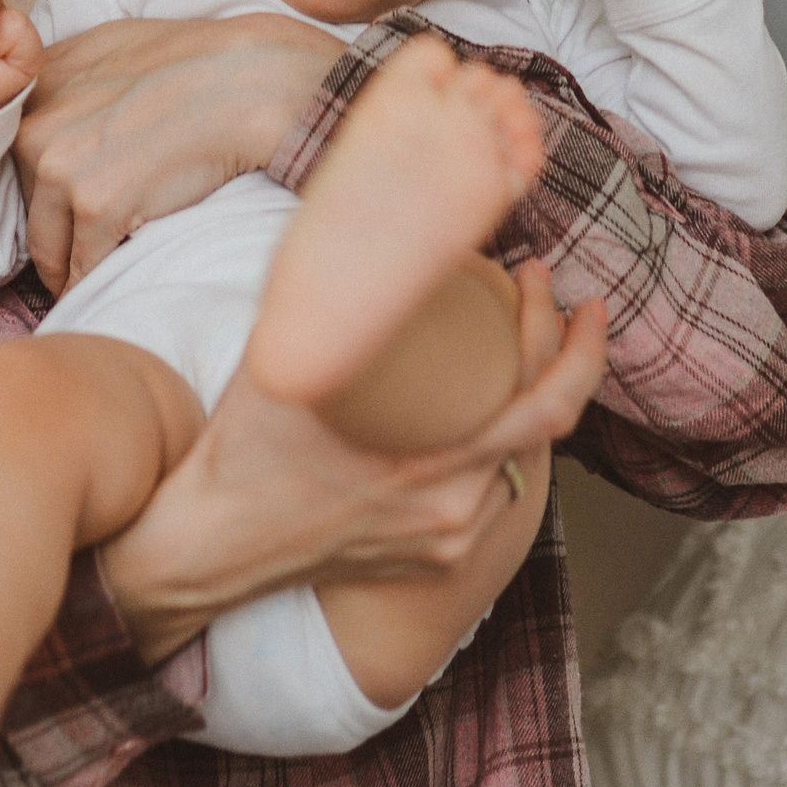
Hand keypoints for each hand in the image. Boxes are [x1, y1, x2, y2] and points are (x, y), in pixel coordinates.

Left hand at [15, 14, 343, 293]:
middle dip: (54, 229)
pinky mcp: (95, 208)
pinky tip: (109, 283)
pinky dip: (92, 284)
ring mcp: (61, 169)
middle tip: (84, 245)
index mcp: (34, 88)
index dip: (35, 188)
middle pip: (26, 205)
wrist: (250, 83)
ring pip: (46, 247)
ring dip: (67, 269)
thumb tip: (44, 108)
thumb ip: (67, 76)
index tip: (57, 210)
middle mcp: (35, 127)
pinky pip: (79, 269)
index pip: (10, 158)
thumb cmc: (194, 61)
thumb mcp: (113, 44)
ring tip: (89, 278)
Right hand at [95, 260, 611, 664]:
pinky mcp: (434, 559)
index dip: (576, 346)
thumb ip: (336, 303)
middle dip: (564, 354)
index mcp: (431, 465)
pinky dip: (494, 443)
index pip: (546, 404)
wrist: (209, 543)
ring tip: (513, 346)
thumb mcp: (289, 362)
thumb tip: (369, 228)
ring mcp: (447, 541)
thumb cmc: (243, 452)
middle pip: (546, 427)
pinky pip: (488, 493)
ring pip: (519, 461)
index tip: (571, 295)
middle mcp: (454, 512)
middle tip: (557, 300)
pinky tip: (478, 409)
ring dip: (526, 400)